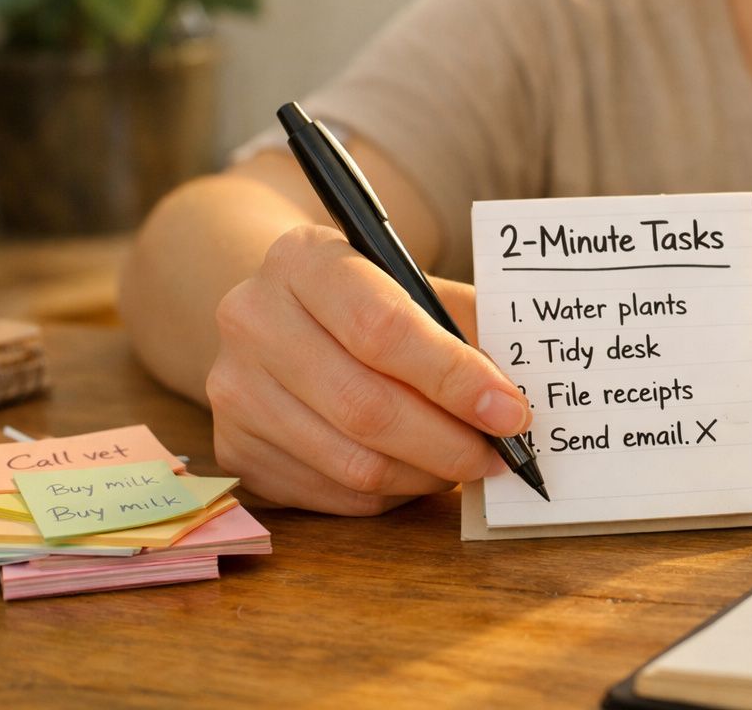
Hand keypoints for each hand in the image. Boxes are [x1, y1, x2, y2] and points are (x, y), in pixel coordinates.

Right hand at [206, 223, 532, 514]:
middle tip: (499, 454)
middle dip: (449, 440)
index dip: (454, 377)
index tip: (510, 411)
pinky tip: (417, 471)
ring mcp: (232, 388)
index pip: (383, 327)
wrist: (283, 314)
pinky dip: (391, 493)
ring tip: (465, 462)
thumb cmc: (371, 300)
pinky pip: (332, 493)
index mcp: (304, 259)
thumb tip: (519, 396)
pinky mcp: (234, 448)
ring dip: (426, 473)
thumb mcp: (419, 286)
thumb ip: (467, 327)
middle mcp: (252, 318)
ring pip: (352, 462)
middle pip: (365, 405)